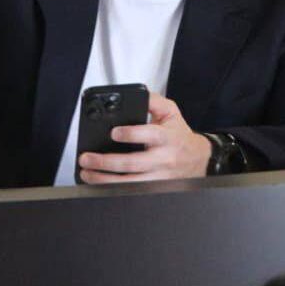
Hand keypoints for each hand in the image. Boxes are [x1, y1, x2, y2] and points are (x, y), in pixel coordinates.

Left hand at [78, 93, 212, 183]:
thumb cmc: (178, 134)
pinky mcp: (154, 188)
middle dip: (106, 162)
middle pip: (133, 163)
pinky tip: (98, 186)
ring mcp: (158, 177)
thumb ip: (152, 101)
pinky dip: (113, 190)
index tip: (113, 133)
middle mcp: (163, 159)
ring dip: (105, 180)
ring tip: (87, 173)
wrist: (197, 158)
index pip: (150, 135)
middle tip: (87, 158)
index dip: (131, 134)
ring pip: (130, 183)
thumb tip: (137, 94)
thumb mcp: (170, 112)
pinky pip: (132, 192)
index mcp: (166, 137)